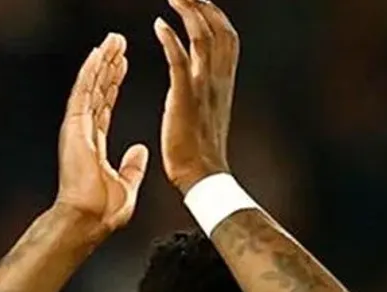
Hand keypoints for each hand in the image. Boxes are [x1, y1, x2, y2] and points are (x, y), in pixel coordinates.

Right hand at [55, 33, 149, 233]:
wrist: (89, 218)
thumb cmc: (103, 211)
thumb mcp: (127, 185)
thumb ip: (132, 167)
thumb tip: (140, 150)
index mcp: (94, 145)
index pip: (105, 106)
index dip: (113, 85)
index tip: (122, 66)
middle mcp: (84, 132)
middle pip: (97, 91)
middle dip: (108, 66)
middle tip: (118, 44)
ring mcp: (77, 128)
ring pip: (91, 86)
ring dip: (102, 62)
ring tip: (112, 41)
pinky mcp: (74, 126)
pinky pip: (83, 92)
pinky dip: (91, 71)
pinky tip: (98, 53)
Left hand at [154, 0, 238, 193]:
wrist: (203, 178)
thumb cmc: (200, 152)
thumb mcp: (208, 112)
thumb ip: (205, 91)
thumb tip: (195, 79)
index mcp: (223, 83)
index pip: (227, 38)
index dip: (215, 16)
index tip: (200, 2)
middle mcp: (218, 81)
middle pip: (219, 30)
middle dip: (204, 5)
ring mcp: (203, 88)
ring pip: (204, 38)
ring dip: (189, 13)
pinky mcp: (185, 99)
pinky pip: (181, 61)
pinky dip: (171, 40)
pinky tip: (158, 25)